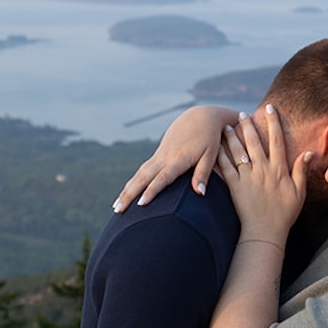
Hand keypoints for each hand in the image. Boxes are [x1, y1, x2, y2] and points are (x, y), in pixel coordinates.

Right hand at [113, 105, 237, 210]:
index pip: (163, 177)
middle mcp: (165, 157)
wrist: (201, 116)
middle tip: (118, 210)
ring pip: (140, 174)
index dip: (152, 190)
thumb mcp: (211, 154)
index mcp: (179, 158)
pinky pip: (143, 170)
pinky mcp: (159, 154)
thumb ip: (203, 173)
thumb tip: (200, 193)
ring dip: (127, 190)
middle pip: (144, 177)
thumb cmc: (210, 137)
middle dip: (129, 194)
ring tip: (116, 207)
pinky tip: (127, 193)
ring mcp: (160, 154)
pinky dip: (133, 182)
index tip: (141, 204)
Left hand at [215, 106, 309, 244]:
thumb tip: (310, 152)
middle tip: (242, 113)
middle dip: (249, 125)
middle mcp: (263, 170)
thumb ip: (301, 170)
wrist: (265, 232)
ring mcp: (247, 178)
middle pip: (255, 142)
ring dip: (233, 137)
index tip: (270, 108)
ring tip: (228, 125)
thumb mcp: (299, 192)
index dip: (274, 122)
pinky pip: (226, 167)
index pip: (277, 141)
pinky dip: (220, 155)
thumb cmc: (284, 214)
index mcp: (279, 170)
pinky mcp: (234, 187)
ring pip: (238, 152)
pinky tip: (215, 146)